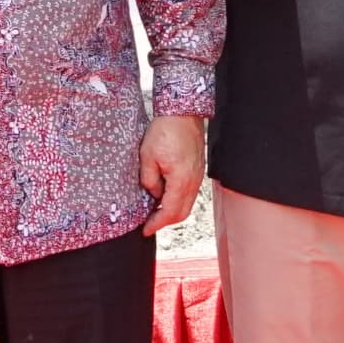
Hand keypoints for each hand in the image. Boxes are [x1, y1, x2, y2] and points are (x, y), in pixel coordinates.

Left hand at [139, 112, 208, 232]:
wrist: (183, 113)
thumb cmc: (166, 130)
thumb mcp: (147, 156)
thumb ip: (149, 180)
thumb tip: (152, 193)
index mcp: (181, 181)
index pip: (169, 212)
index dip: (156, 224)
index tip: (145, 229)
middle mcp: (193, 182)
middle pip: (182, 213)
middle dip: (165, 222)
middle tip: (150, 224)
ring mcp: (198, 177)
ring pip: (187, 204)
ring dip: (172, 212)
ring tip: (155, 212)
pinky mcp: (198, 170)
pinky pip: (189, 193)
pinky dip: (178, 200)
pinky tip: (165, 196)